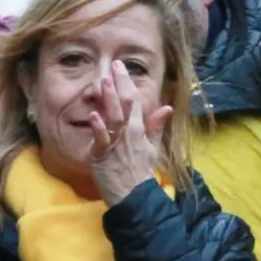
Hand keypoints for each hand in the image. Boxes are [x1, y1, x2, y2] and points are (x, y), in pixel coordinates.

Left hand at [88, 60, 172, 206]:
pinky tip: (94, 114)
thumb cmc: (141, 173)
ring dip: (109, 98)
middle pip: (125, 104)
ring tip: (105, 81)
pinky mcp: (102, 155)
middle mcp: (129, 132)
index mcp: (140, 129)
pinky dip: (98, 127)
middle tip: (114, 65)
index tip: (122, 67)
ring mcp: (116, 142)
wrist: (134, 195)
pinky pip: (101, 138)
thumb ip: (156, 126)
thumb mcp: (152, 147)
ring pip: (113, 116)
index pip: (135, 100)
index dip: (128, 83)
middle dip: (119, 83)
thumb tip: (166, 107)